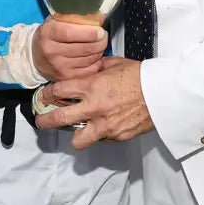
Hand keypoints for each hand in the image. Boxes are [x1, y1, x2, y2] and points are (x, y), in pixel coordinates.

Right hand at [32, 17, 106, 78]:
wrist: (35, 55)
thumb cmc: (50, 34)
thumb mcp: (56, 21)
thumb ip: (73, 17)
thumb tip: (97, 16)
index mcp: (48, 33)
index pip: (70, 33)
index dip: (89, 33)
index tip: (100, 31)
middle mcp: (51, 51)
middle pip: (83, 48)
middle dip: (100, 42)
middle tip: (104, 36)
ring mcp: (58, 66)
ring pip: (88, 59)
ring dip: (99, 51)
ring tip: (99, 44)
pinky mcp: (65, 77)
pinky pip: (88, 70)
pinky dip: (96, 62)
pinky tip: (94, 56)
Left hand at [35, 56, 153, 148]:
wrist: (161, 93)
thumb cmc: (139, 75)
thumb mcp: (115, 64)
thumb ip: (97, 69)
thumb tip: (88, 70)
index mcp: (92, 87)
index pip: (59, 91)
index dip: (48, 94)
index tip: (46, 96)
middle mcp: (94, 107)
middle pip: (59, 119)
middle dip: (45, 121)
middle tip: (41, 121)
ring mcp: (105, 125)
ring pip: (77, 140)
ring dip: (74, 135)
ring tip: (75, 131)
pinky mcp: (116, 136)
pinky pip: (101, 139)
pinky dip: (100, 134)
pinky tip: (104, 127)